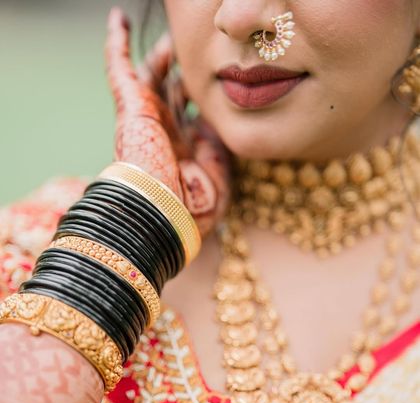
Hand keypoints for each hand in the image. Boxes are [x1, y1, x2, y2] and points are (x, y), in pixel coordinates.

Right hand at [105, 7, 230, 236]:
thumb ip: (220, 140)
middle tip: (199, 46)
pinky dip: (116, 43)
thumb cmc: (198, 206)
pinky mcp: (130, 108)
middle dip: (186, 67)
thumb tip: (219, 114)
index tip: (218, 72)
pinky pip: (118, 69)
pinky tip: (118, 18)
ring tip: (176, 34)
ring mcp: (147, 117)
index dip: (201, 89)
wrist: (170, 217)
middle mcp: (164, 128)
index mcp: (184, 144)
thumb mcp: (221, 169)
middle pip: (173, 87)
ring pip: (152, 74)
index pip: (190, 108)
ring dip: (163, 53)